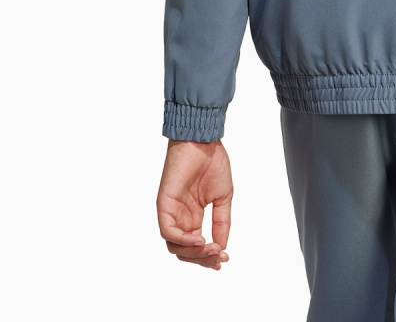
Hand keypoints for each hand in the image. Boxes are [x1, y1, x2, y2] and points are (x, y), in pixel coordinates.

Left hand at [157, 138, 232, 269]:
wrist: (203, 142)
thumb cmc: (212, 162)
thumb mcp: (223, 197)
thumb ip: (221, 222)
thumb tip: (222, 247)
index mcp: (193, 216)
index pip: (196, 246)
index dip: (208, 258)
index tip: (224, 261)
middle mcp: (180, 217)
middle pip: (184, 251)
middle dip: (203, 259)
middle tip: (220, 257)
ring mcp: (171, 212)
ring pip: (174, 246)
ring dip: (194, 253)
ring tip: (212, 249)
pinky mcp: (164, 205)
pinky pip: (168, 231)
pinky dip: (183, 240)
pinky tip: (200, 240)